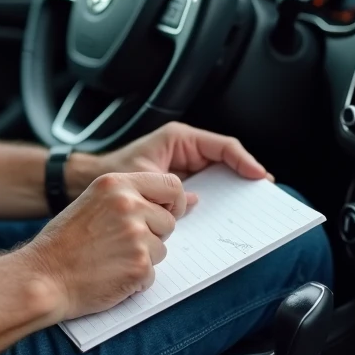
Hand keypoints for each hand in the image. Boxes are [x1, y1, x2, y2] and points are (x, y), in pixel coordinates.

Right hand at [20, 172, 188, 320]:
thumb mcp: (94, 202)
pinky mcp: (139, 265)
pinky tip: (110, 275)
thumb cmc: (64, 242)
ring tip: (110, 258)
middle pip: (168, 220)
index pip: (171, 184)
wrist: (43, 276)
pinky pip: (153, 274)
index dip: (173, 202)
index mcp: (116, 184)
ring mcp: (135, 235)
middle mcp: (128, 204)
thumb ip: (133, 197)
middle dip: (152, 235)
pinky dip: (135, 280)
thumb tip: (189, 200)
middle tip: (120, 243)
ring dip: (142, 258)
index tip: (165, 213)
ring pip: (161, 248)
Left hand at [69, 123, 269, 197]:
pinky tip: (225, 215)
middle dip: (245, 176)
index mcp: (179, 139)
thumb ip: (169, 189)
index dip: (244, 161)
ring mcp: (185, 166)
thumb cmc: (112, 173)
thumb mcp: (142, 178)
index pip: (222, 146)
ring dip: (234, 190)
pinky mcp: (181, 183)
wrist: (91, 182)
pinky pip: (207, 188)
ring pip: (219, 175)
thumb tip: (197, 202)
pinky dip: (218, 200)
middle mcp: (185, 149)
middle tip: (264, 196)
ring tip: (251, 208)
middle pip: (226, 161)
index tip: (259, 177)